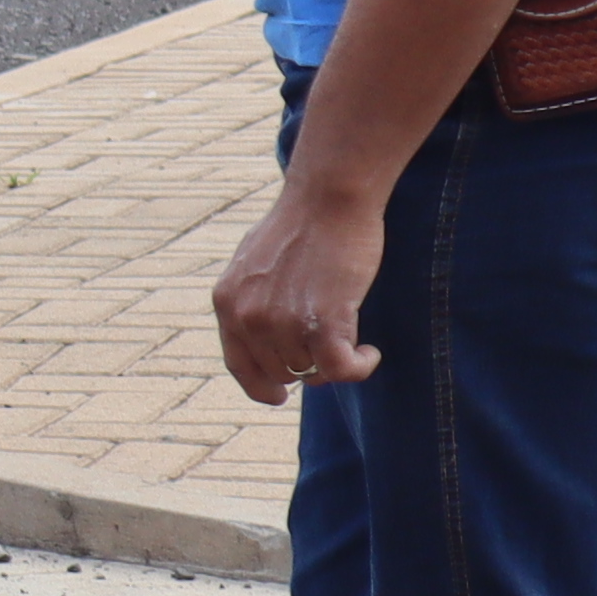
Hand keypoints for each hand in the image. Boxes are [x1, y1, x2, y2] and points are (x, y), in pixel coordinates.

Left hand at [210, 178, 386, 404]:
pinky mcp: (321, 322)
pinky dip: (358, 368)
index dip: (260, 386)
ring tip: (356, 341)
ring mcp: (281, 322)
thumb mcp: (255, 262)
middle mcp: (247, 317)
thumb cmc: (301, 224)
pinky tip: (369, 353)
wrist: (328, 198)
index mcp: (227, 302)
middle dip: (307, 366)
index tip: (278, 396)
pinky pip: (339, 369)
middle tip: (335, 347)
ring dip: (337, 363)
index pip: (238, 364)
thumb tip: (264, 330)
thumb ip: (252, 299)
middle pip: (281, 370)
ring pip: (312, 371)